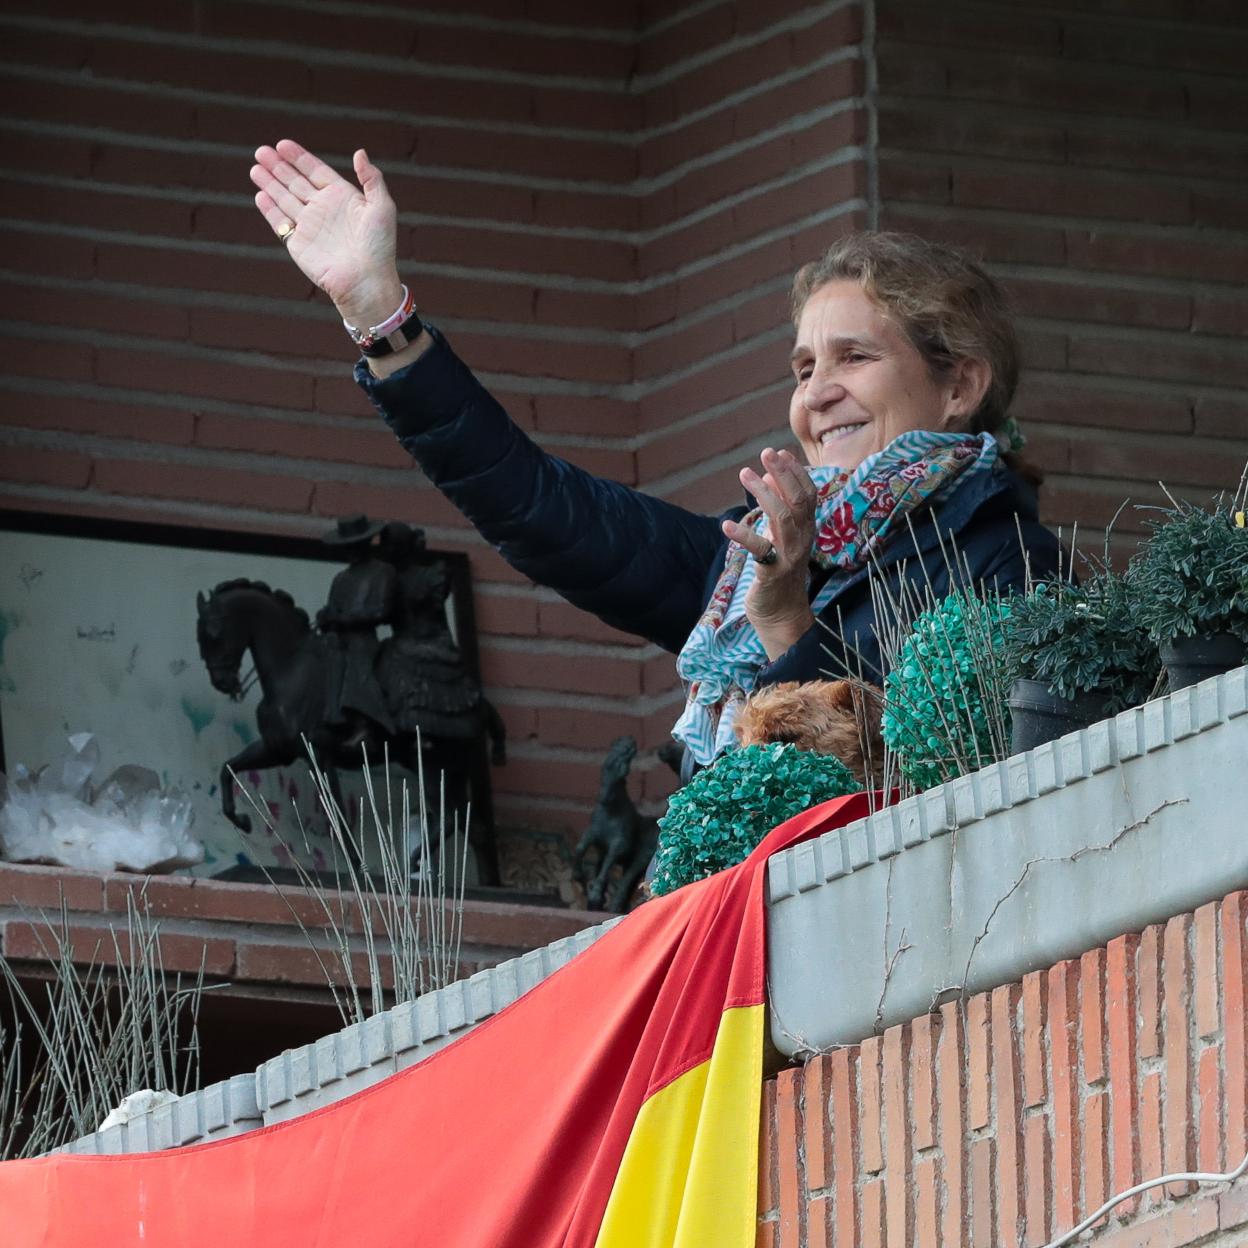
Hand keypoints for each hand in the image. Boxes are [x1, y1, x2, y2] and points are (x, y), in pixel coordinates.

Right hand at [251, 140, 401, 326]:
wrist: (366, 282)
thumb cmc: (379, 247)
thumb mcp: (382, 207)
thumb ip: (372, 178)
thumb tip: (360, 152)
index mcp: (342, 197)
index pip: (315, 171)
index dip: (299, 158)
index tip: (282, 144)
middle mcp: (323, 209)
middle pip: (295, 182)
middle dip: (278, 166)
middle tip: (261, 151)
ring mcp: (309, 226)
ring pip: (284, 198)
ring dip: (269, 183)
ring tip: (255, 167)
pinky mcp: (298, 243)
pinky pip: (280, 222)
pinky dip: (269, 209)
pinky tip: (260, 195)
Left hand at [721, 447, 817, 659]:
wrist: (782, 615)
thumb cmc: (779, 571)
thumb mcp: (781, 536)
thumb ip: (779, 508)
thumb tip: (770, 476)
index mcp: (807, 529)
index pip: (809, 494)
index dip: (796, 472)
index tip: (780, 452)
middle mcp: (803, 539)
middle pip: (799, 500)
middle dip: (784, 474)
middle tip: (766, 453)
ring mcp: (790, 556)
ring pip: (782, 518)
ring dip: (764, 494)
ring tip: (746, 474)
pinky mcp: (773, 573)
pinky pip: (759, 551)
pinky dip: (743, 536)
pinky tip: (726, 526)